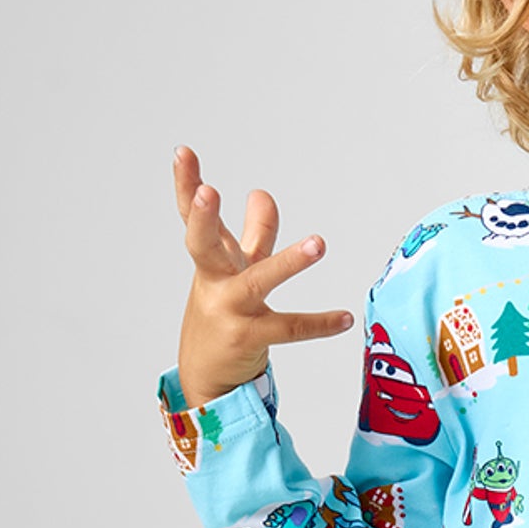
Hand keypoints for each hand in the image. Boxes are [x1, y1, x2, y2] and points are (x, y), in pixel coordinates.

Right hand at [172, 145, 354, 409]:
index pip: (192, 217)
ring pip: (258, 282)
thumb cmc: (223, 312)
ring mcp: (231, 310)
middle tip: (207, 191)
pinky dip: (320, 324)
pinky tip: (346, 318)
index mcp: (210, 260)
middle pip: (203, 245)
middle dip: (203, 218)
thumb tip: (261, 191)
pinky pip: (290, 329)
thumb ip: (254, 232)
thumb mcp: (236, 269)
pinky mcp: (250, 338)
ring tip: (319, 243)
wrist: (207, 374)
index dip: (184, 184)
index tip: (182, 152)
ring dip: (288, 262)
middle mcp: (215, 281)